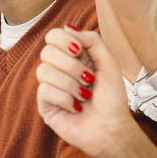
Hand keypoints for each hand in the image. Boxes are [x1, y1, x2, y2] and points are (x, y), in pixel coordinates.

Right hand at [35, 26, 135, 157]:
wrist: (112, 129)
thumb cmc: (112, 99)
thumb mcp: (109, 63)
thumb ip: (92, 40)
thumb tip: (68, 28)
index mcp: (71, 56)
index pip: (53, 36)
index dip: (65, 40)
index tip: (80, 52)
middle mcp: (58, 69)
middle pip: (47, 51)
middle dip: (72, 66)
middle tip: (88, 79)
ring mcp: (49, 87)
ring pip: (44, 71)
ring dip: (70, 84)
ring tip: (84, 96)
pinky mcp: (44, 105)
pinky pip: (44, 91)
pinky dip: (65, 99)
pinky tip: (76, 108)